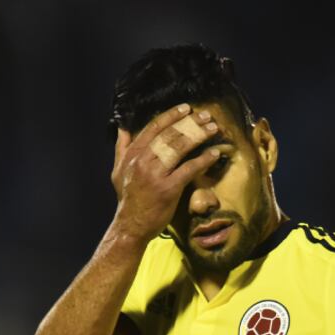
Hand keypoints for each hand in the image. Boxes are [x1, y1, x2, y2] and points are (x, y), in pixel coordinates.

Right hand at [109, 104, 220, 242]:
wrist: (131, 226)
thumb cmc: (128, 199)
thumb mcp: (118, 170)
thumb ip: (122, 147)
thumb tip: (123, 128)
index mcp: (133, 154)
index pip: (154, 127)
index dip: (171, 115)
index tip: (187, 108)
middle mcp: (143, 160)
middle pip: (170, 134)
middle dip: (190, 122)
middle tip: (206, 115)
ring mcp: (155, 174)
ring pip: (180, 148)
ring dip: (199, 135)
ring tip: (213, 129)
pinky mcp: (168, 189)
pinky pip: (189, 169)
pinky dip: (203, 160)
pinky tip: (215, 153)